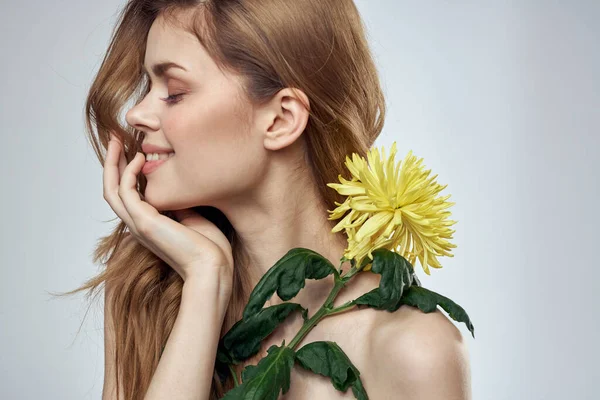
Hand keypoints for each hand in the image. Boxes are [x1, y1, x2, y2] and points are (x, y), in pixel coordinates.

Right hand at [102, 132, 233, 285]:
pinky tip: (140, 158)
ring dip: (112, 163)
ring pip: (111, 189)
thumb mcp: (193, 216)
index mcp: (149, 223)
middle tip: (115, 138)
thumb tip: (177, 184)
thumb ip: (179, 201)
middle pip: (112, 189)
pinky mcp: (144, 222)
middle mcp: (138, 224)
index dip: (126, 170)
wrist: (212, 268)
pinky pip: (125, 191)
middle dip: (112, 162)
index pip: (127, 194)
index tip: (133, 148)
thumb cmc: (209, 248)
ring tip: (117, 141)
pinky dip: (129, 172)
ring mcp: (138, 224)